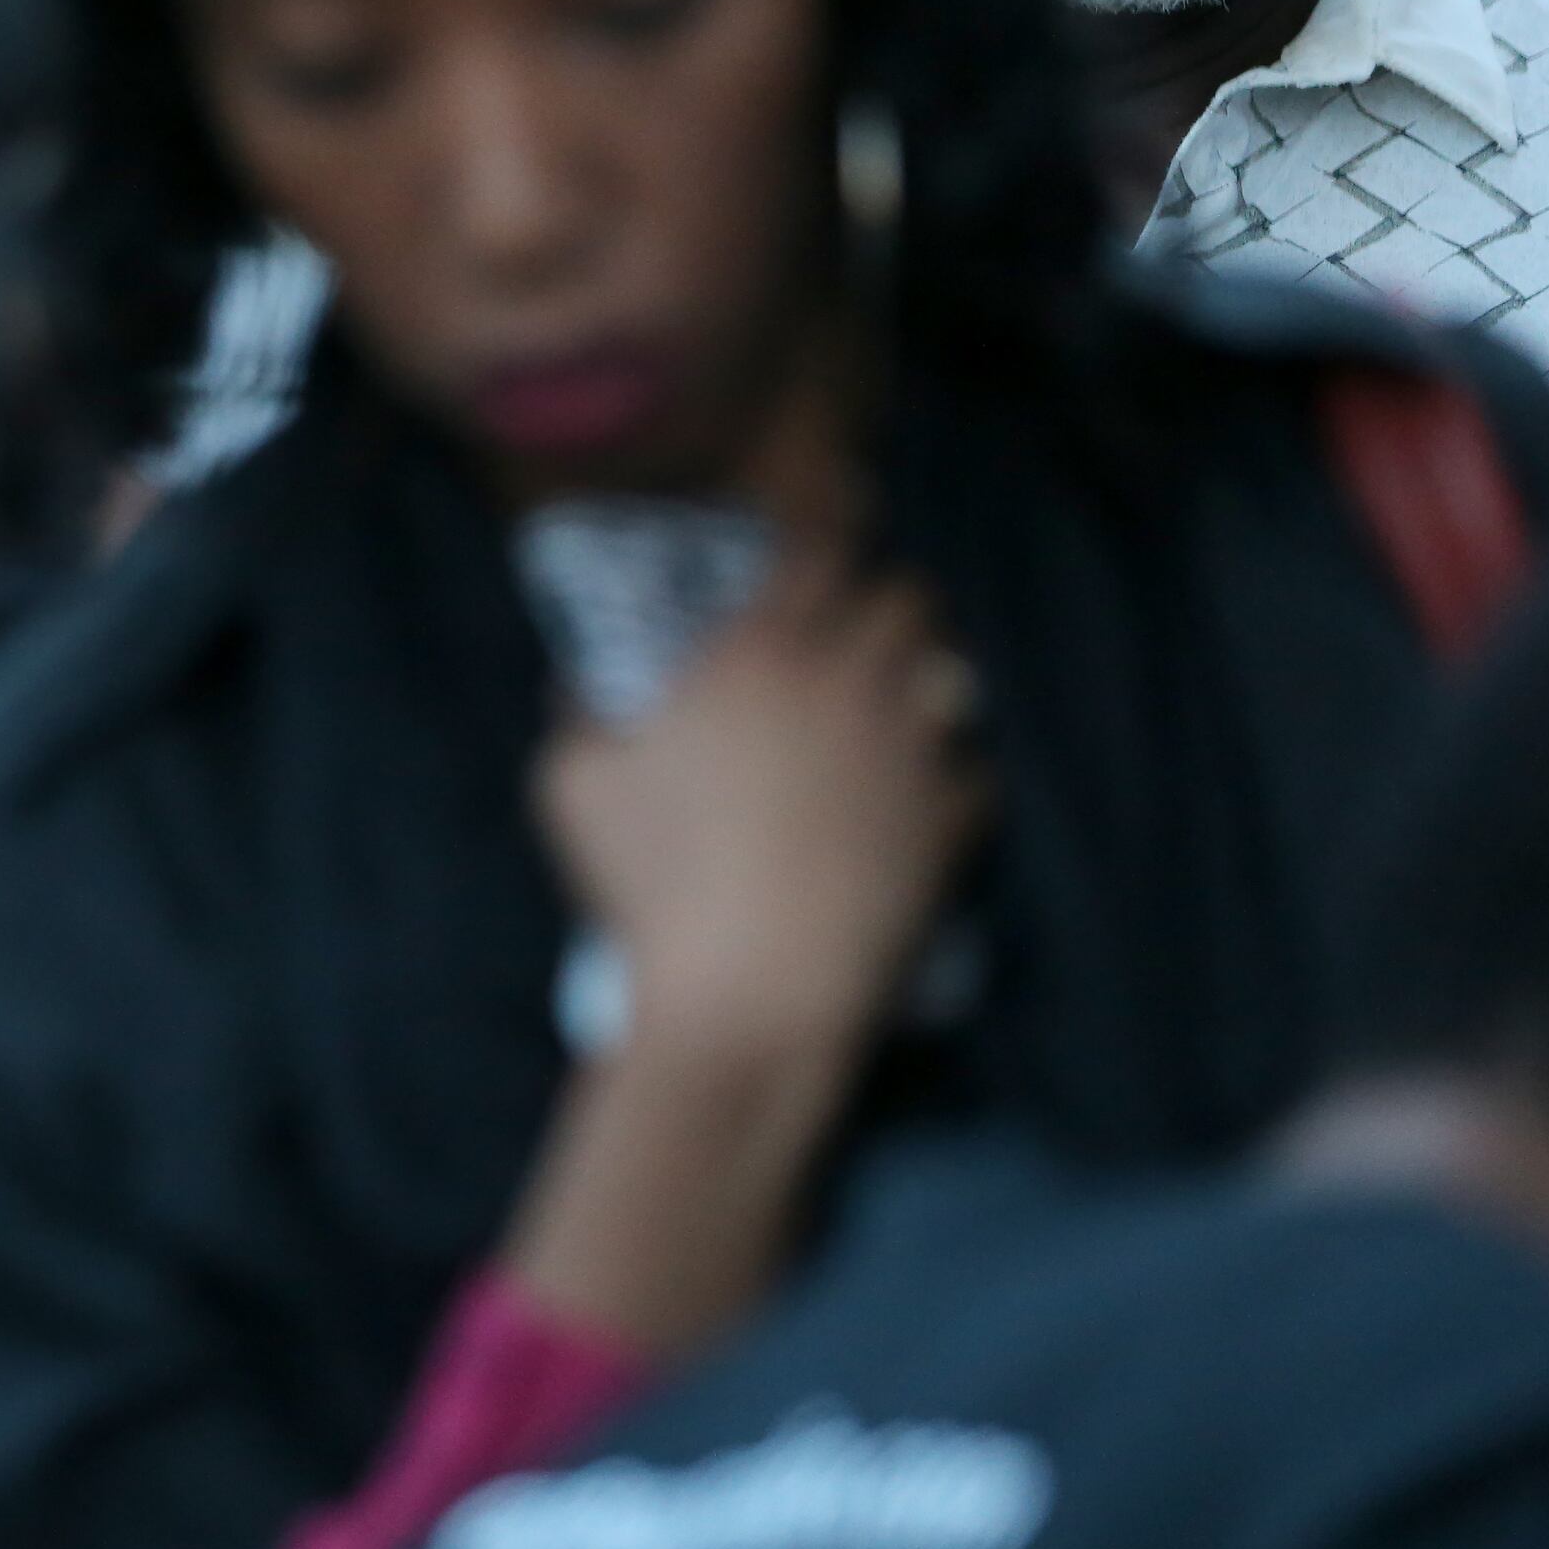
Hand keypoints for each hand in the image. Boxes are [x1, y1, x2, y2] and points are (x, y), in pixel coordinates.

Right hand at [535, 555, 985, 1066]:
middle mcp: (847, 682)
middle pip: (906, 598)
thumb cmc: (650, 883)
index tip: (799, 585)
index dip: (814, 562)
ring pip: (956, 675)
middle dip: (884, 611)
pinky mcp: (952, 820)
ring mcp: (912, 749)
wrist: (745, 993)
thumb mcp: (572, 786)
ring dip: (927, 685)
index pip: (816, 556)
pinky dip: (951, 780)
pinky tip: (914, 805)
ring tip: (895, 716)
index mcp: (756, 656)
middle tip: (853, 647)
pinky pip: (976, 771)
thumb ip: (578, 717)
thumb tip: (575, 686)